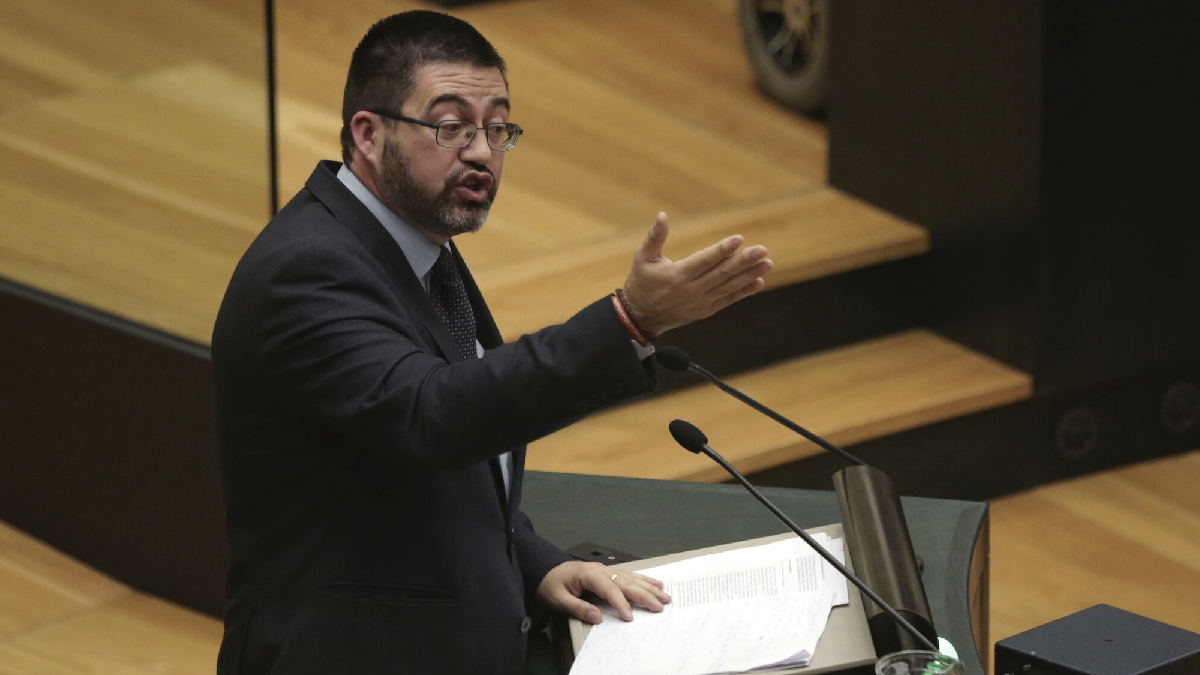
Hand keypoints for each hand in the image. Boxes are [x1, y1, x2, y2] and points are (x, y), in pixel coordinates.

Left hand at [536, 561, 671, 623]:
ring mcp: (605, 570)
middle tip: (660, 606)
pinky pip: (628, 576)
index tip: (630, 618)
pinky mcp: (607, 573)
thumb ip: (577, 607)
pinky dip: (643, 580)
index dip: (621, 603)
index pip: (610, 590)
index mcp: (589, 575)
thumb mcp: (558, 599)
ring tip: (665, 595)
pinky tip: (655, 583)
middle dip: (644, 595)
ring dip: (649, 587)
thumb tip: (597, 617)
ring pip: (631, 578)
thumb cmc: (550, 584)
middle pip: (626, 582)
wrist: (544, 569)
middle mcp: (601, 570)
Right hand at [621, 212, 772, 337]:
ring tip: (767, 263)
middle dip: (744, 261)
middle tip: (762, 250)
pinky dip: (744, 291)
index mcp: (678, 275)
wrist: (641, 317)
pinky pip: (728, 299)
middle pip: (722, 273)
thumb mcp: (643, 258)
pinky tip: (758, 281)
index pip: (705, 260)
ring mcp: (701, 302)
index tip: (739, 239)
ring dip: (749, 274)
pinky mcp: (705, 310)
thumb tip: (662, 215)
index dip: (723, 250)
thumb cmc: (642, 282)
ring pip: (729, 286)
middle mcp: (692, 290)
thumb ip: (655, 236)